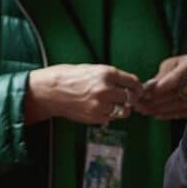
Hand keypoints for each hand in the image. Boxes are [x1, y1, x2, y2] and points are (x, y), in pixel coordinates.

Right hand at [25, 64, 141, 125]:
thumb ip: (108, 77)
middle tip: (126, 98)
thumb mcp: (90, 69)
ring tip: (111, 104)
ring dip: (120, 108)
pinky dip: (108, 115)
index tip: (137, 90)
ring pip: (122, 111)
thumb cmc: (66, 76)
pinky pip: (110, 118)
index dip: (137, 87)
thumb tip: (124, 84)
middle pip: (130, 97)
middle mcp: (106, 89)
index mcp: (106, 73)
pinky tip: (98, 108)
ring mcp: (100, 105)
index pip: (133, 82)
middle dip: (129, 98)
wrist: (48, 91)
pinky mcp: (95, 117)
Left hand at [134, 54, 186, 120]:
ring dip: (159, 109)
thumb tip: (150, 86)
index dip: (160, 87)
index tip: (145, 93)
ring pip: (177, 104)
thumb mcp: (172, 64)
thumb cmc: (183, 66)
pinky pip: (183, 112)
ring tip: (144, 110)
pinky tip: (156, 115)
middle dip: (155, 100)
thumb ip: (163, 74)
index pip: (175, 78)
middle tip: (139, 104)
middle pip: (175, 93)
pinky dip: (168, 115)